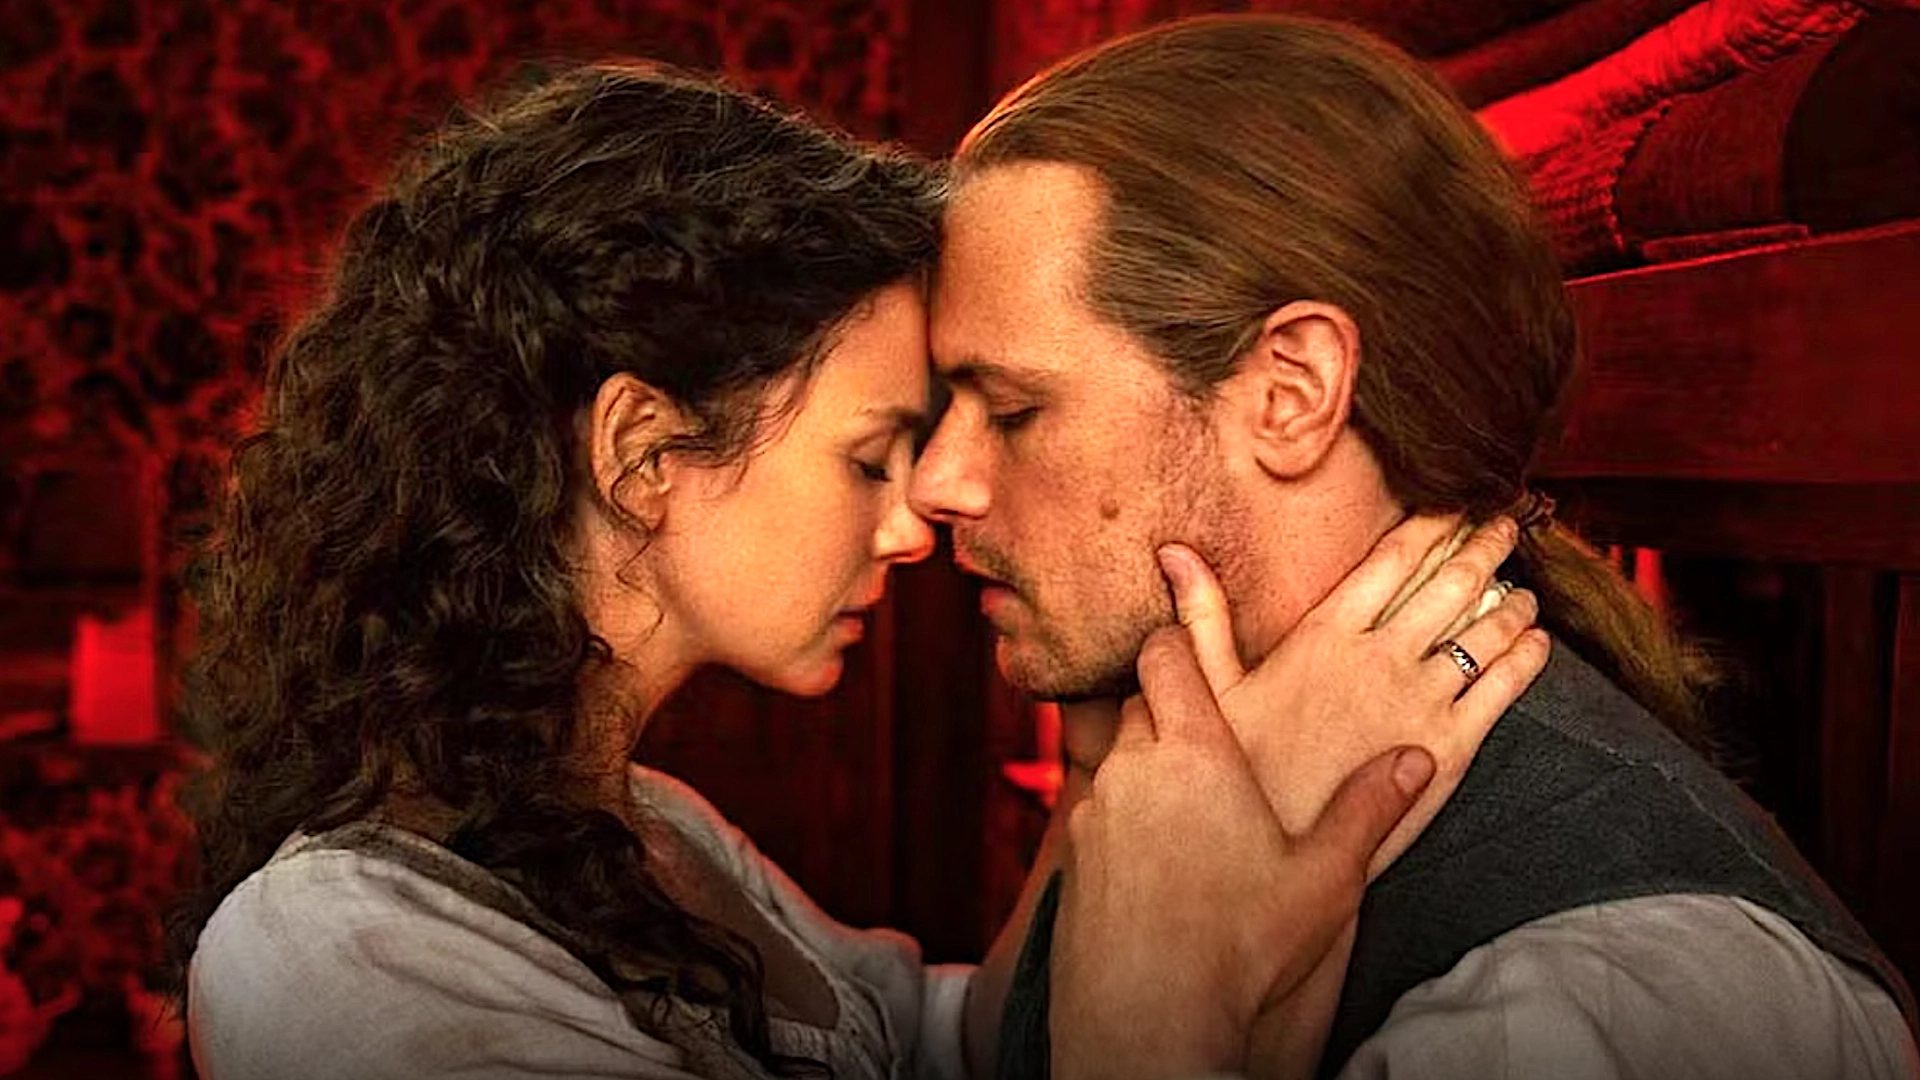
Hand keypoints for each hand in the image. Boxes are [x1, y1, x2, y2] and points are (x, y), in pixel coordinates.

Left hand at [1050, 629, 1435, 1079]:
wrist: (1149, 1025)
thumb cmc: (1243, 950)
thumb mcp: (1324, 880)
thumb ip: (1368, 811)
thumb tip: (1417, 757)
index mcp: (1193, 753)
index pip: (1167, 655)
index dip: (1178, 641)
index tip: (1195, 648)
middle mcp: (1131, 769)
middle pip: (1138, 704)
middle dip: (1169, 711)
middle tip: (1211, 739)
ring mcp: (1091, 814)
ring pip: (1114, 761)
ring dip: (1144, 769)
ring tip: (1190, 808)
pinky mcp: (1070, 859)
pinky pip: (1093, 813)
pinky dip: (1121, 820)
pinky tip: (1156, 861)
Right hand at [1157, 514, 1549, 878]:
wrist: (1277, 846)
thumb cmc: (1238, 768)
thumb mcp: (1212, 689)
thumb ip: (1202, 616)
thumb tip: (1174, 552)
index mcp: (1326, 634)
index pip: (1391, 560)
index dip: (1431, 525)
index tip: (1455, 503)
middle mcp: (1380, 657)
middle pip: (1449, 584)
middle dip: (1484, 546)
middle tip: (1507, 522)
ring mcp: (1421, 700)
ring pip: (1484, 632)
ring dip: (1512, 600)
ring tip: (1526, 585)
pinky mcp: (1453, 747)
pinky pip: (1504, 688)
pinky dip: (1527, 657)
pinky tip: (1537, 641)